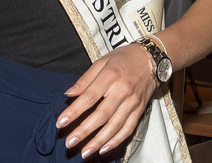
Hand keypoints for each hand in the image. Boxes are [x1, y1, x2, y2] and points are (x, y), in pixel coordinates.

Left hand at [55, 43, 157, 158]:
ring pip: (114, 126)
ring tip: (85, 152)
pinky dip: (116, 141)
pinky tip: (104, 149)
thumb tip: (69, 94)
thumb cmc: (124, 59)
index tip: (61, 123)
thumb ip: (85, 79)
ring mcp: (132, 102)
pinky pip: (128, 129)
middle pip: (101, 115)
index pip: (89, 97)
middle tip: (70, 142)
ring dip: (99, 141)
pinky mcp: (140, 109)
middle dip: (84, 131)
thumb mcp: (101, 62)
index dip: (74, 112)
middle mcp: (122, 90)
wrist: (150, 59)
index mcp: (110, 76)